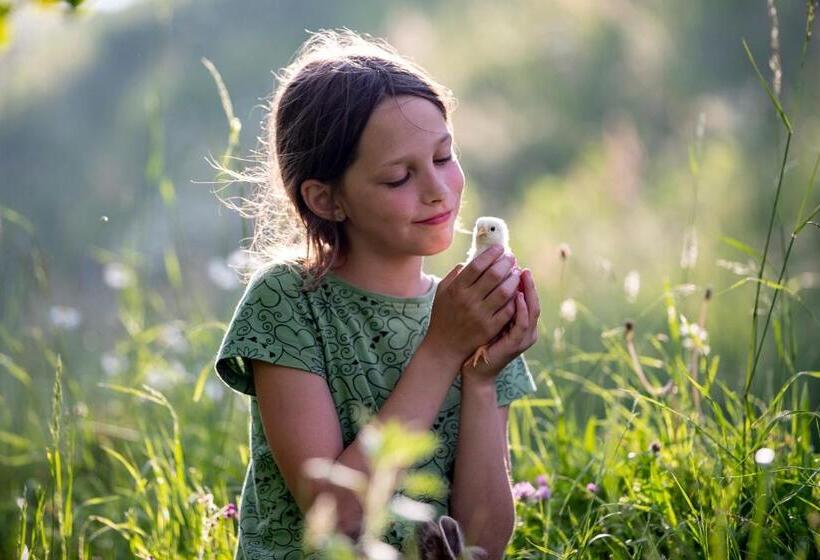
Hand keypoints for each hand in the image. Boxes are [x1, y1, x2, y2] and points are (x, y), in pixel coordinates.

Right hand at [425, 244, 519, 363]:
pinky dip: (515, 299)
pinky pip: (508, 309)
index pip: (477, 265)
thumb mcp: (441, 293)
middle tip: (512, 258)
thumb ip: (454, 276)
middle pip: (494, 275)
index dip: (491, 254)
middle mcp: (468, 300)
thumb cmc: (443, 317)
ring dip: (513, 279)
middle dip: (506, 263)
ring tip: (516, 273)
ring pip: (504, 291)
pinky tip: (517, 292)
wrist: (444, 347)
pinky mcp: (490, 328)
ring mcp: (480, 315)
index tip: (500, 248)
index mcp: (456, 289)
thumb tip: (468, 261)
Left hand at [461, 268, 539, 385]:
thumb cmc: (478, 342)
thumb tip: (486, 276)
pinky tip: (517, 296)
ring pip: (532, 310)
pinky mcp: (516, 344)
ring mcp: (523, 337)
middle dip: (528, 282)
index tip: (514, 264)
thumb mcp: (487, 318)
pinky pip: (522, 323)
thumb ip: (492, 301)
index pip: (525, 297)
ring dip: (529, 292)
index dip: (522, 281)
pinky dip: (521, 309)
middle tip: (522, 265)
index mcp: (519, 322)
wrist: (475, 370)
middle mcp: (525, 329)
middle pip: (532, 301)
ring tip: (523, 274)